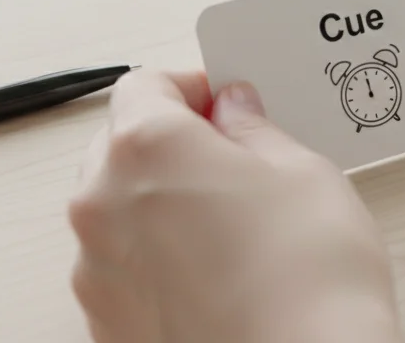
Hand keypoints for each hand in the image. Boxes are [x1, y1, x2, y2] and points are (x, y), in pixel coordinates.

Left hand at [68, 71, 402, 342]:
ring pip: (119, 209)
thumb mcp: (302, 170)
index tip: (230, 101)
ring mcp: (97, 270)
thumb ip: (254, 129)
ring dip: (162, 202)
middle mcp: (102, 203)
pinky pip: (124, 267)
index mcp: (147, 146)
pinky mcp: (106, 324)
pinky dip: (159, 259)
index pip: (148, 84)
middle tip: (239, 158)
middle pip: (122, 144)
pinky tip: (219, 272)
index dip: (195, 86)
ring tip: (234, 225)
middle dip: (174, 143)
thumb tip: (236, 113)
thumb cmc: (307, 277)